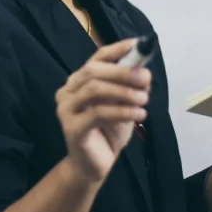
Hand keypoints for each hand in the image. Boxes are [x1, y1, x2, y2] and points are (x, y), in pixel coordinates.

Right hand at [54, 38, 150, 183]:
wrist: (92, 166)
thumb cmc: (107, 132)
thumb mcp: (123, 105)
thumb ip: (130, 88)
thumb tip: (145, 73)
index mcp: (79, 81)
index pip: (96, 57)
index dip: (118, 49)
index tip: (139, 45)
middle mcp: (68, 91)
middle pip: (93, 71)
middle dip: (122, 72)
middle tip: (146, 78)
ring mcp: (66, 109)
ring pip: (94, 89)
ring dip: (123, 92)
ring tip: (144, 99)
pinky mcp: (71, 127)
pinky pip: (97, 113)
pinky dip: (121, 111)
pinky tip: (139, 114)